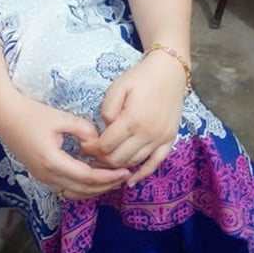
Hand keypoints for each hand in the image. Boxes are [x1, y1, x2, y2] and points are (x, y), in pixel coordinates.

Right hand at [0, 92, 129, 199]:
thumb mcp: (61, 118)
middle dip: (106, 186)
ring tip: (111, 179)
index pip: (88, 177)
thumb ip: (83, 130)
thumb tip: (97, 142)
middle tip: (124, 177)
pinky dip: (82, 187)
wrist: (5, 116)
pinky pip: (66, 188)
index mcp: (54, 162)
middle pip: (83, 190)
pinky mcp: (40, 175)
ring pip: (74, 193)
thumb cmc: (32, 114)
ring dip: (94, 189)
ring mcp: (42, 178)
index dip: (108, 176)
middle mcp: (48, 176)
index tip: (125, 171)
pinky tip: (92, 177)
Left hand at [80, 51, 187, 185]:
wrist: (169, 71)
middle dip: (101, 159)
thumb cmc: (140, 77)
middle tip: (92, 154)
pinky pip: (156, 164)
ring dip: (118, 165)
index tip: (84, 145)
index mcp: (132, 120)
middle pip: (118, 159)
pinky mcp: (169, 140)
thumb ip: (108, 109)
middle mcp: (147, 133)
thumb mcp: (118, 86)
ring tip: (106, 160)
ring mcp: (160, 138)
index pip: (106, 146)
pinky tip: (131, 181)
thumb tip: (105, 129)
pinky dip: (143, 174)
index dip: (92, 149)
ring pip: (134, 163)